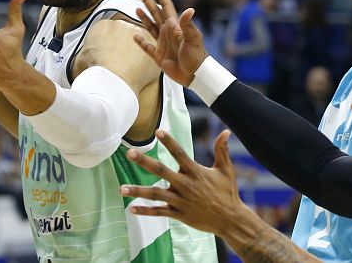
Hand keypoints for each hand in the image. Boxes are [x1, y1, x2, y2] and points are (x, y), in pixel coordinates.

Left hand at [119, 129, 241, 234]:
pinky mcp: (179, 214)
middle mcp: (185, 185)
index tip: (158, 131)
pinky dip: (145, 211)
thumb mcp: (226, 170)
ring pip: (156, 195)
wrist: (230, 220)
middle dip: (145, 162)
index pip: (179, 153)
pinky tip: (131, 209)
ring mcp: (181, 201)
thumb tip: (226, 131)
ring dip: (138, 192)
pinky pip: (159, 212)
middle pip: (161, 171)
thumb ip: (222, 150)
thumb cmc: (228, 193)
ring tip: (121, 189)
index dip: (169, 142)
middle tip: (130, 153)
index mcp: (195, 172)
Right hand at [135, 0, 207, 86]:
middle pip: (156, 13)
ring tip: (137, 8)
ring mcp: (163, 43)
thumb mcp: (193, 39)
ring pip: (151, 27)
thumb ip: (188, 25)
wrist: (194, 74)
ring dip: (144, 17)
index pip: (167, 6)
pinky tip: (135, 36)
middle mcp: (168, 32)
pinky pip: (147, 47)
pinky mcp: (159, 56)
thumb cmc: (196, 56)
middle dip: (149, 1)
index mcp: (175, 26)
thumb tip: (190, 9)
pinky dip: (141, 42)